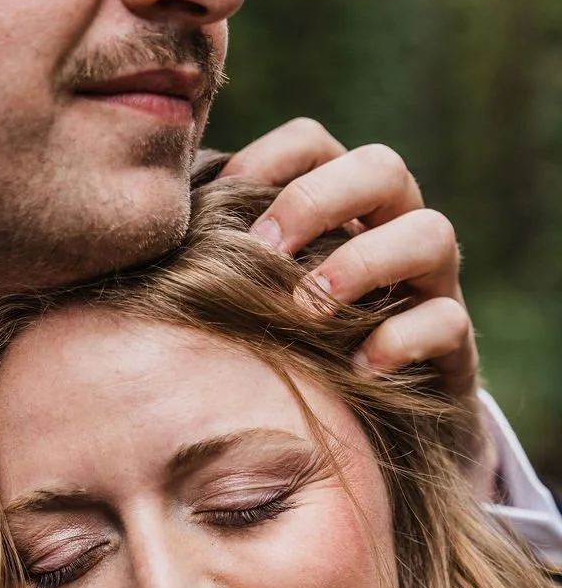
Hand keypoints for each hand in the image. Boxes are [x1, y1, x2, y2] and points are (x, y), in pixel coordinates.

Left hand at [223, 118, 497, 497]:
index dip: (272, 157)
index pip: (316, 144)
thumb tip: (133, 246)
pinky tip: (356, 369)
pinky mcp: (453, 350)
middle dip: (320, 199)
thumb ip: (212, 271)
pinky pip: (448, 322)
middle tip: (265, 250)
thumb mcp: (248, 311)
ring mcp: (430, 288)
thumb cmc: (287, 362)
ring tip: (310, 307)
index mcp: (337, 211)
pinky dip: (402, 339)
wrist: (367, 444)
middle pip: (382, 168)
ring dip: (364, 261)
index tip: (223, 198)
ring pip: (431, 233)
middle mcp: (393, 233)